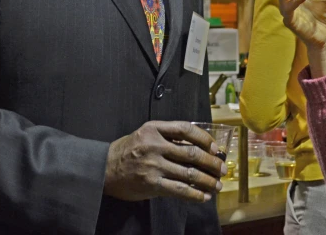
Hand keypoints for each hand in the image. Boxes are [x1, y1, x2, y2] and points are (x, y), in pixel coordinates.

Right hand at [103, 121, 226, 202]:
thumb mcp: (145, 135)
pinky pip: (179, 189)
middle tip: (222, 168)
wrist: (103, 168)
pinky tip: (203, 197)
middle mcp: (154, 145)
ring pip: (189, 173)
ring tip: (217, 185)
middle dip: (211, 162)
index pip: (186, 129)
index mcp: (154, 129)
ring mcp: (153, 165)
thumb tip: (197, 149)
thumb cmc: (128, 150)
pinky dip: (194, 194)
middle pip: (192, 153)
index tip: (215, 147)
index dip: (204, 138)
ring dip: (207, 180)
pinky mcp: (151, 184)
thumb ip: (167, 139)